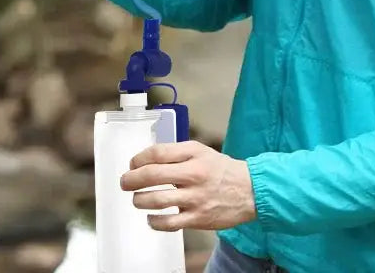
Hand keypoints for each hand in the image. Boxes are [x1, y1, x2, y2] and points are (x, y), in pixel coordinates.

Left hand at [120, 140, 256, 231]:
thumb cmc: (221, 169)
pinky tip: (151, 218)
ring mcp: (195, 199)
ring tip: (137, 199)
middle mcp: (193, 175)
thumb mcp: (200, 151)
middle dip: (131, 179)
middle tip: (125, 182)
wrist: (249, 190)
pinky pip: (168, 223)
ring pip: (156, 200)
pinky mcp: (198, 219)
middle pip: (152, 175)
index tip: (133, 164)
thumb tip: (147, 159)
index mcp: (193, 154)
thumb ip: (176, 153)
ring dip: (139, 200)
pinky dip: (154, 221)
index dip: (139, 158)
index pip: (157, 153)